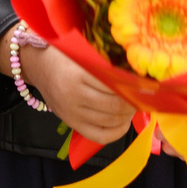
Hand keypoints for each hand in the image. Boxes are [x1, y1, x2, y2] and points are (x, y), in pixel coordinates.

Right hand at [0, 29, 133, 145]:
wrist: (36, 63)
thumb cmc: (64, 52)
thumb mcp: (84, 51)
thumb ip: (107, 62)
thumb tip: (140, 73)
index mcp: (78, 74)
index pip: (116, 85)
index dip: (137, 85)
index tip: (150, 81)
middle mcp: (74, 96)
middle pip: (116, 105)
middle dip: (135, 101)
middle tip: (145, 94)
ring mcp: (71, 113)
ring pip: (110, 121)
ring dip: (128, 114)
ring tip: (135, 103)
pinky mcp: (71, 123)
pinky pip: (100, 136)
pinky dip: (117, 132)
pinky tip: (124, 121)